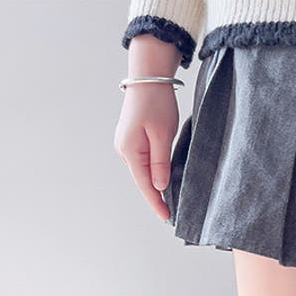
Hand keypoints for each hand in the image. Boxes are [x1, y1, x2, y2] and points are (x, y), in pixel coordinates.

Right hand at [114, 35, 182, 219]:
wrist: (148, 78)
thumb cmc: (156, 103)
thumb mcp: (162, 135)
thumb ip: (160, 163)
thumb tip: (159, 187)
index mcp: (129, 151)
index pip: (145, 185)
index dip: (156, 203)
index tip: (166, 218)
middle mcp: (123, 150)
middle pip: (142, 181)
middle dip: (156, 197)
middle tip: (172, 214)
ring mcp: (126, 145)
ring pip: (142, 173)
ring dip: (155, 186)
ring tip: (169, 202)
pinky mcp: (131, 140)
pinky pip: (143, 163)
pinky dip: (152, 174)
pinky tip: (162, 181)